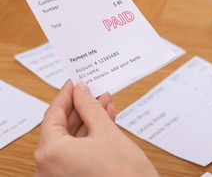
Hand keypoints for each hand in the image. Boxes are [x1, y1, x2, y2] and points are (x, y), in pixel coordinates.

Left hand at [35, 80, 158, 176]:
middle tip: (94, 92)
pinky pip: (75, 152)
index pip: (52, 115)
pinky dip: (88, 137)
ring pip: (70, 140)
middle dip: (81, 108)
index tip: (75, 82)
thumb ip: (90, 107)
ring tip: (104, 104)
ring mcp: (58, 175)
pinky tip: (104, 121)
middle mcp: (47, 168)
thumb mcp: (106, 131)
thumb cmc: (125, 173)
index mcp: (50, 153)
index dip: (66, 95)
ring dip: (88, 121)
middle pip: (61, 128)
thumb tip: (81, 91)